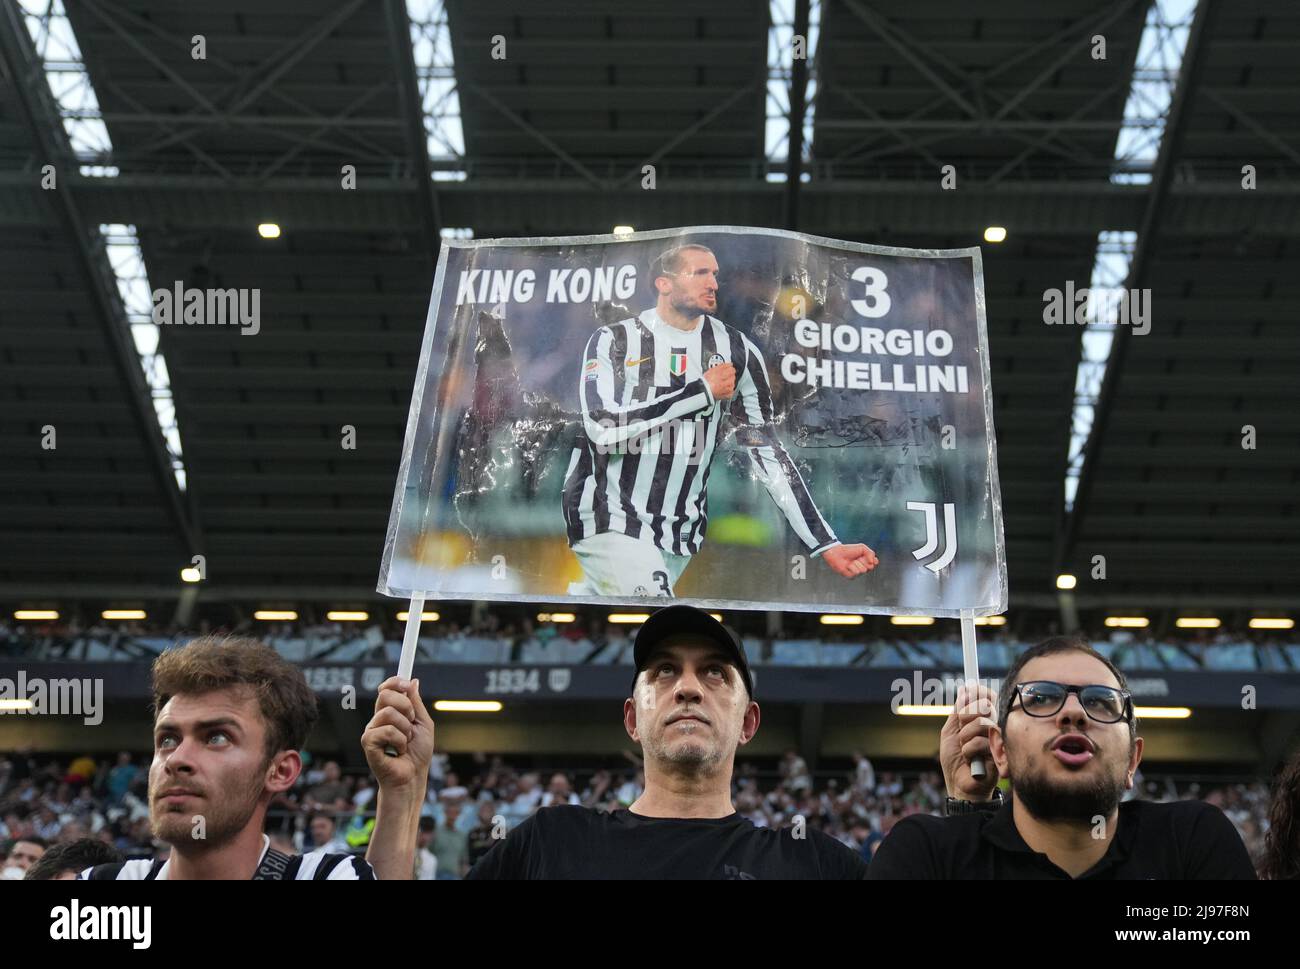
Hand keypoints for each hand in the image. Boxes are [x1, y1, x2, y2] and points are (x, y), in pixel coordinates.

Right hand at [363, 676, 434, 791]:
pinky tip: (397, 751)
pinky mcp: (367, 742)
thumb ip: (416, 703)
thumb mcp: (423, 724)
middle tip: (411, 723)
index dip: (395, 682)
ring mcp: (371, 730)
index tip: (406, 684)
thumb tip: (413, 681)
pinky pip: (386, 730)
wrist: (413, 777)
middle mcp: (378, 719)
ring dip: (405, 729)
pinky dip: (399, 741)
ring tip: (405, 742)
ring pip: (388, 712)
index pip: (386, 689)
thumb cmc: (418, 754)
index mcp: (390, 713)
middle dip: (405, 707)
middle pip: (385, 695)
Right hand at [702, 363, 735, 399]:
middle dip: (729, 376)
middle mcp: (727, 382)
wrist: (703, 391)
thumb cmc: (706, 382)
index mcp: (723, 375)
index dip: (729, 369)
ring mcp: (728, 389)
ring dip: (729, 383)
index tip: (727, 370)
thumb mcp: (713, 369)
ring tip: (721, 384)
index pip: (732, 370)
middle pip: (733, 377)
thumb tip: (729, 364)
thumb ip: (723, 366)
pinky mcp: (727, 395)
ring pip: (732, 384)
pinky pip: (731, 392)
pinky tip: (723, 389)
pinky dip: (728, 390)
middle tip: (722, 377)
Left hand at [821, 543, 877, 576]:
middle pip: (870, 567)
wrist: (837, 553)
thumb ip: (871, 553)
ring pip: (863, 570)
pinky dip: (851, 567)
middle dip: (863, 560)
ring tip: (851, 561)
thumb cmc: (849, 550)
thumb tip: (873, 562)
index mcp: (867, 561)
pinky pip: (856, 573)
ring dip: (857, 563)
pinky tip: (847, 566)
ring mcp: (858, 573)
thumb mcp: (862, 548)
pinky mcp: (851, 576)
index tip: (865, 555)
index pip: (875, 563)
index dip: (871, 559)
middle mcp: (863, 568)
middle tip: (857, 557)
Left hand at [940, 684, 999, 800]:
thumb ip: (958, 712)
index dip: (979, 691)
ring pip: (981, 723)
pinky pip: (981, 742)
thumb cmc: (954, 759)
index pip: (987, 697)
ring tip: (964, 750)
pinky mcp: (1000, 754)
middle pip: (985, 706)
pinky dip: (968, 750)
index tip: (968, 691)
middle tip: (960, 729)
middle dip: (966, 715)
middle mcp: (993, 727)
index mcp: (982, 719)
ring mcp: (997, 740)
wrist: (958, 784)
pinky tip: (970, 760)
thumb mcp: (950, 731)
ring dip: (964, 737)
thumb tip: (965, 690)